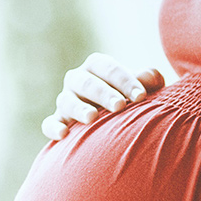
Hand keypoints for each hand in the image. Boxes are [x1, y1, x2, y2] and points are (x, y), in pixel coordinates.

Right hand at [41, 53, 165, 140]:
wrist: (111, 121)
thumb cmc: (129, 98)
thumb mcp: (139, 88)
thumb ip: (147, 81)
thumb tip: (151, 78)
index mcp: (96, 66)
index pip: (108, 68)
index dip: (125, 80)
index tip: (142, 96)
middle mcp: (77, 80)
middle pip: (87, 83)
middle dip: (103, 93)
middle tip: (120, 106)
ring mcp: (65, 100)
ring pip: (66, 101)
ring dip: (79, 108)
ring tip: (92, 117)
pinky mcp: (57, 121)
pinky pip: (49, 123)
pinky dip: (53, 128)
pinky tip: (64, 134)